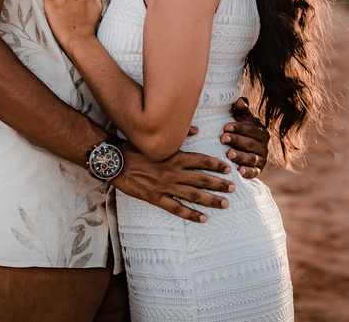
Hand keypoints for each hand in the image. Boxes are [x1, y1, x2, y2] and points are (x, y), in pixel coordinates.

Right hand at [111, 142, 234, 222]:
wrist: (115, 162)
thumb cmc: (135, 148)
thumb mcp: (157, 140)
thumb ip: (179, 135)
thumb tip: (197, 130)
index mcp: (174, 157)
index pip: (201, 161)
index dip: (216, 165)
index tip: (228, 169)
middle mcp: (173, 172)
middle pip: (201, 179)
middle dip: (219, 184)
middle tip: (233, 188)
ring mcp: (165, 187)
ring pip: (193, 195)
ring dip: (210, 199)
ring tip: (224, 203)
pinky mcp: (156, 198)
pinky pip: (177, 209)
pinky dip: (190, 214)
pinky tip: (202, 218)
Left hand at [224, 97, 269, 178]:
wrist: (246, 150)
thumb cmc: (241, 130)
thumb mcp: (242, 119)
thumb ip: (242, 110)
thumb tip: (238, 100)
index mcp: (261, 131)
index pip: (251, 129)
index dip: (239, 127)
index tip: (225, 127)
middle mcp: (264, 146)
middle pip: (250, 143)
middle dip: (236, 140)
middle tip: (222, 138)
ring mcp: (262, 159)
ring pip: (251, 158)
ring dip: (240, 156)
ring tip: (228, 154)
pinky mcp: (258, 171)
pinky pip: (255, 172)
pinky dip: (248, 172)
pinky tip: (239, 171)